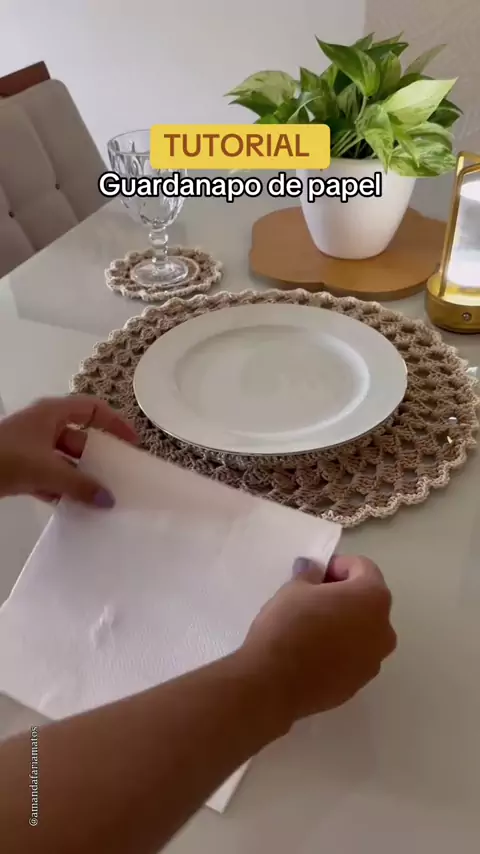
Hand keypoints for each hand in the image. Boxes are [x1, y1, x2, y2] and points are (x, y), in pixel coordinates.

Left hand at [0, 395, 136, 506]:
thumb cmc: (8, 458)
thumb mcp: (48, 470)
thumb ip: (81, 485)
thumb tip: (108, 500)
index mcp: (52, 413)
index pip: (93, 409)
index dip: (115, 423)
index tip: (132, 442)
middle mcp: (44, 425)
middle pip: (81, 438)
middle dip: (98, 459)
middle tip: (119, 477)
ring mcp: (31, 447)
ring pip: (65, 460)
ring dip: (80, 478)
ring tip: (101, 497)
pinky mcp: (21, 467)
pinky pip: (50, 476)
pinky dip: (62, 489)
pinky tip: (75, 507)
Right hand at [243, 555, 395, 722]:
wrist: (274, 682)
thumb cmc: (288, 625)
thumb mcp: (294, 589)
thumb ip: (310, 574)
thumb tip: (313, 570)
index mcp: (373, 598)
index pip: (363, 568)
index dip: (338, 565)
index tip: (315, 573)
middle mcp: (384, 629)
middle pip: (368, 600)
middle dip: (344, 593)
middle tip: (313, 595)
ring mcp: (374, 660)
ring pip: (363, 630)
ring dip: (344, 622)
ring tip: (312, 625)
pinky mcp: (359, 683)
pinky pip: (354, 655)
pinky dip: (340, 648)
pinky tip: (312, 651)